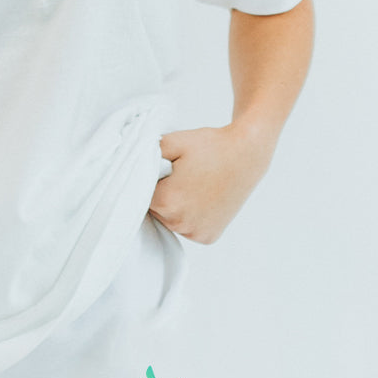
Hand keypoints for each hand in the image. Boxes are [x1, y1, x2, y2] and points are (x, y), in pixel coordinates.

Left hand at [148, 121, 276, 244]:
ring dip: (175, 209)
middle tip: (181, 177)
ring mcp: (195, 232)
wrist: (247, 154)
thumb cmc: (210, 145)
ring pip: (171, 222)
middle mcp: (179, 222)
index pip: (140, 196)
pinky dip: (191, 218)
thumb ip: (145, 151)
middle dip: (162, 196)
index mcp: (166, 201)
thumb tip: (130, 163)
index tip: (164, 171)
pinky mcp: (208, 237)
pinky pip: (188, 229)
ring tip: (192, 187)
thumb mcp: (173, 140)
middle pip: (155, 212)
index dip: (150, 182)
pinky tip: (201, 200)